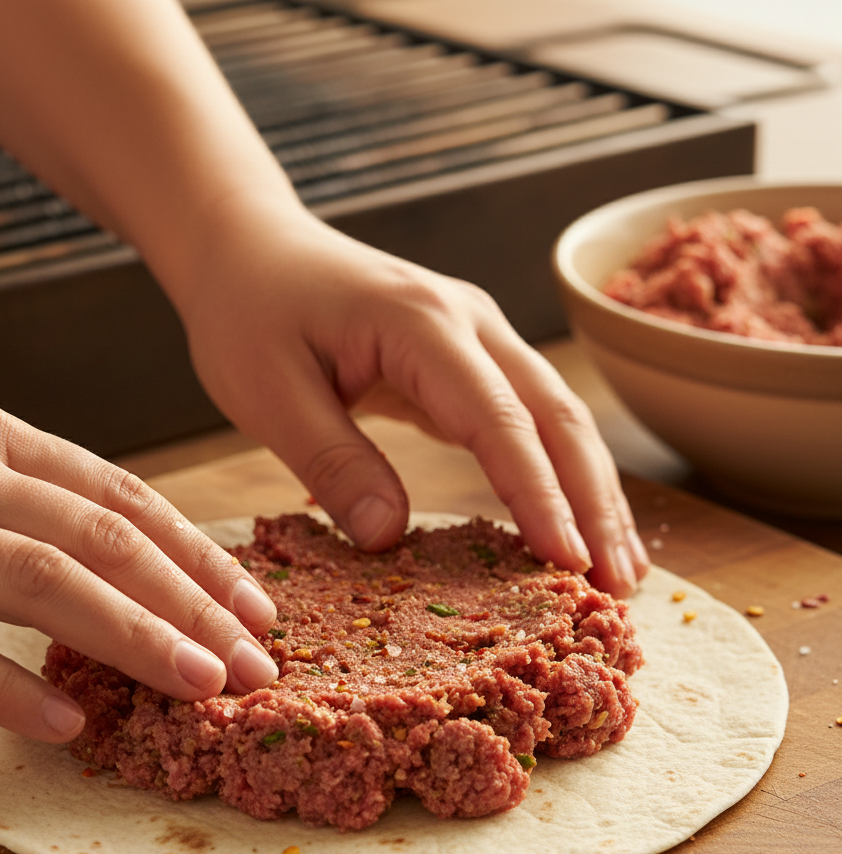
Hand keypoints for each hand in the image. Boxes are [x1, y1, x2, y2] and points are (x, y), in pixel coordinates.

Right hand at [0, 386, 277, 741]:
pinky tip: (66, 723)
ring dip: (135, 638)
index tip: (255, 603)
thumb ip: (18, 488)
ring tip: (200, 685)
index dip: (199, 553)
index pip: (124, 496)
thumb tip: (116, 551)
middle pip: (105, 541)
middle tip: (255, 661)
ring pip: (43, 584)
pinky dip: (7, 688)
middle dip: (194, 604)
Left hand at [184, 204, 649, 597]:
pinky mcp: (469, 360)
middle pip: (556, 415)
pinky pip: (528, 421)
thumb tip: (390, 537)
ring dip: (593, 493)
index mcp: (420, 323)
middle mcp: (469, 322)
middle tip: (618, 587)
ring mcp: (477, 337)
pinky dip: (558, 476)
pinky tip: (574, 525)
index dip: (539, 494)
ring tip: (621, 572)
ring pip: (557, 418)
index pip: (498, 418)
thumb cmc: (248, 314)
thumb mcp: (268, 392)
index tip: (568, 562)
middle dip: (594, 502)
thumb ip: (331, 460)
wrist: (252, 251)